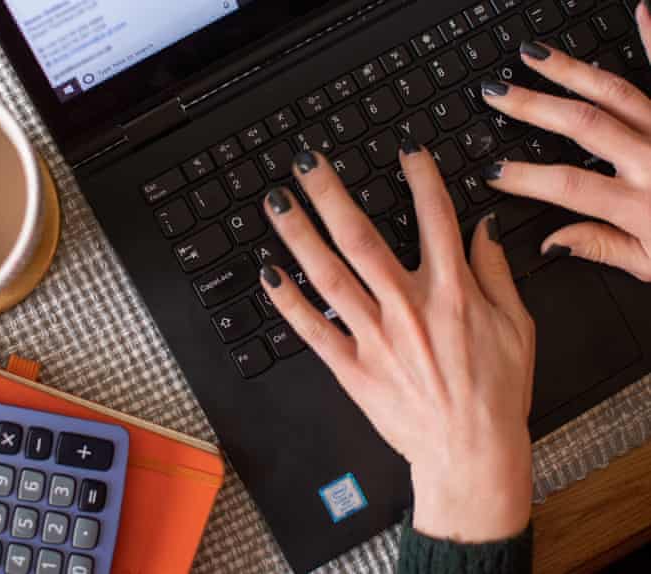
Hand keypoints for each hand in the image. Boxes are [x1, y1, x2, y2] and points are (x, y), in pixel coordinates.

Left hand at [260, 147, 534, 542]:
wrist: (471, 452)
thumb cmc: (496, 393)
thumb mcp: (517, 326)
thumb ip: (495, 271)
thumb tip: (483, 226)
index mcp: (452, 292)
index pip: (434, 218)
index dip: (419, 176)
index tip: (402, 148)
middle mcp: (407, 307)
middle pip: (361, 237)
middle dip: (330, 194)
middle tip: (307, 162)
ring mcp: (375, 337)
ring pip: (329, 275)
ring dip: (299, 235)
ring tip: (277, 203)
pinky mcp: (352, 368)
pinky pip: (313, 329)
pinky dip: (288, 301)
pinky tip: (269, 273)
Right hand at [480, 2, 650, 281]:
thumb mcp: (650, 265)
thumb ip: (599, 248)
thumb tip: (551, 242)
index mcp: (640, 205)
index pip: (567, 185)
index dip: (524, 177)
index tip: (493, 171)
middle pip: (583, 124)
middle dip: (533, 106)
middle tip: (497, 92)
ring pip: (615, 92)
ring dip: (570, 70)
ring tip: (534, 55)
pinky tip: (644, 11)